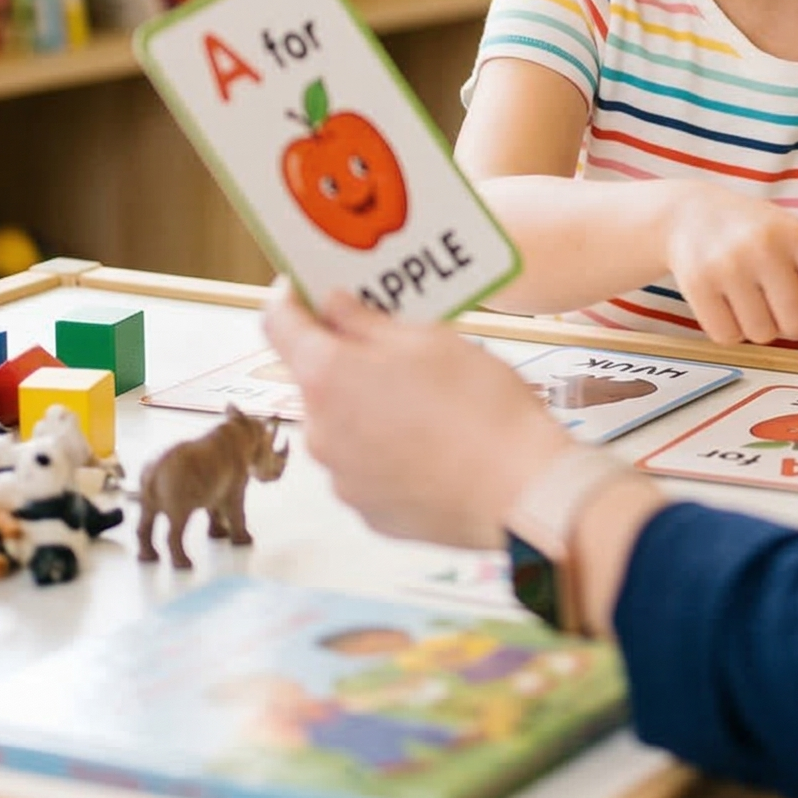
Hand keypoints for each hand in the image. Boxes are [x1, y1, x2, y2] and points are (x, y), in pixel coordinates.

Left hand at [264, 283, 569, 547]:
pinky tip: (432, 444)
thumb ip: (367, 320)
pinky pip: (365, 467)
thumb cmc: (480, 407)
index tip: (308, 287)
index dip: (291, 297)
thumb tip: (334, 304)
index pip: (278, 323)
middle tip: (395, 348)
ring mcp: (340, 477)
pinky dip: (386, 451)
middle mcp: (319, 430)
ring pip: (340, 425)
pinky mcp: (366, 509)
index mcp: (327, 376)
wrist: (520, 491)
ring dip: (366, 408)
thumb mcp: (429, 340)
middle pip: (315, 379)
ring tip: (426, 402)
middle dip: (346, 360)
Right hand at [661, 186, 797, 354]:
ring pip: (762, 334)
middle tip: (771, 294)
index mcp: (796, 234)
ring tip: (744, 292)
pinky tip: (722, 300)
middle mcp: (764, 246)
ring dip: (757, 325)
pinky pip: (727, 337)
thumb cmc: (753, 234)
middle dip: (789, 321)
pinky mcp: (697, 284)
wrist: (689, 214)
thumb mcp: (791, 243)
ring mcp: (728, 265)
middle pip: (796, 323)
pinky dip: (729, 329)